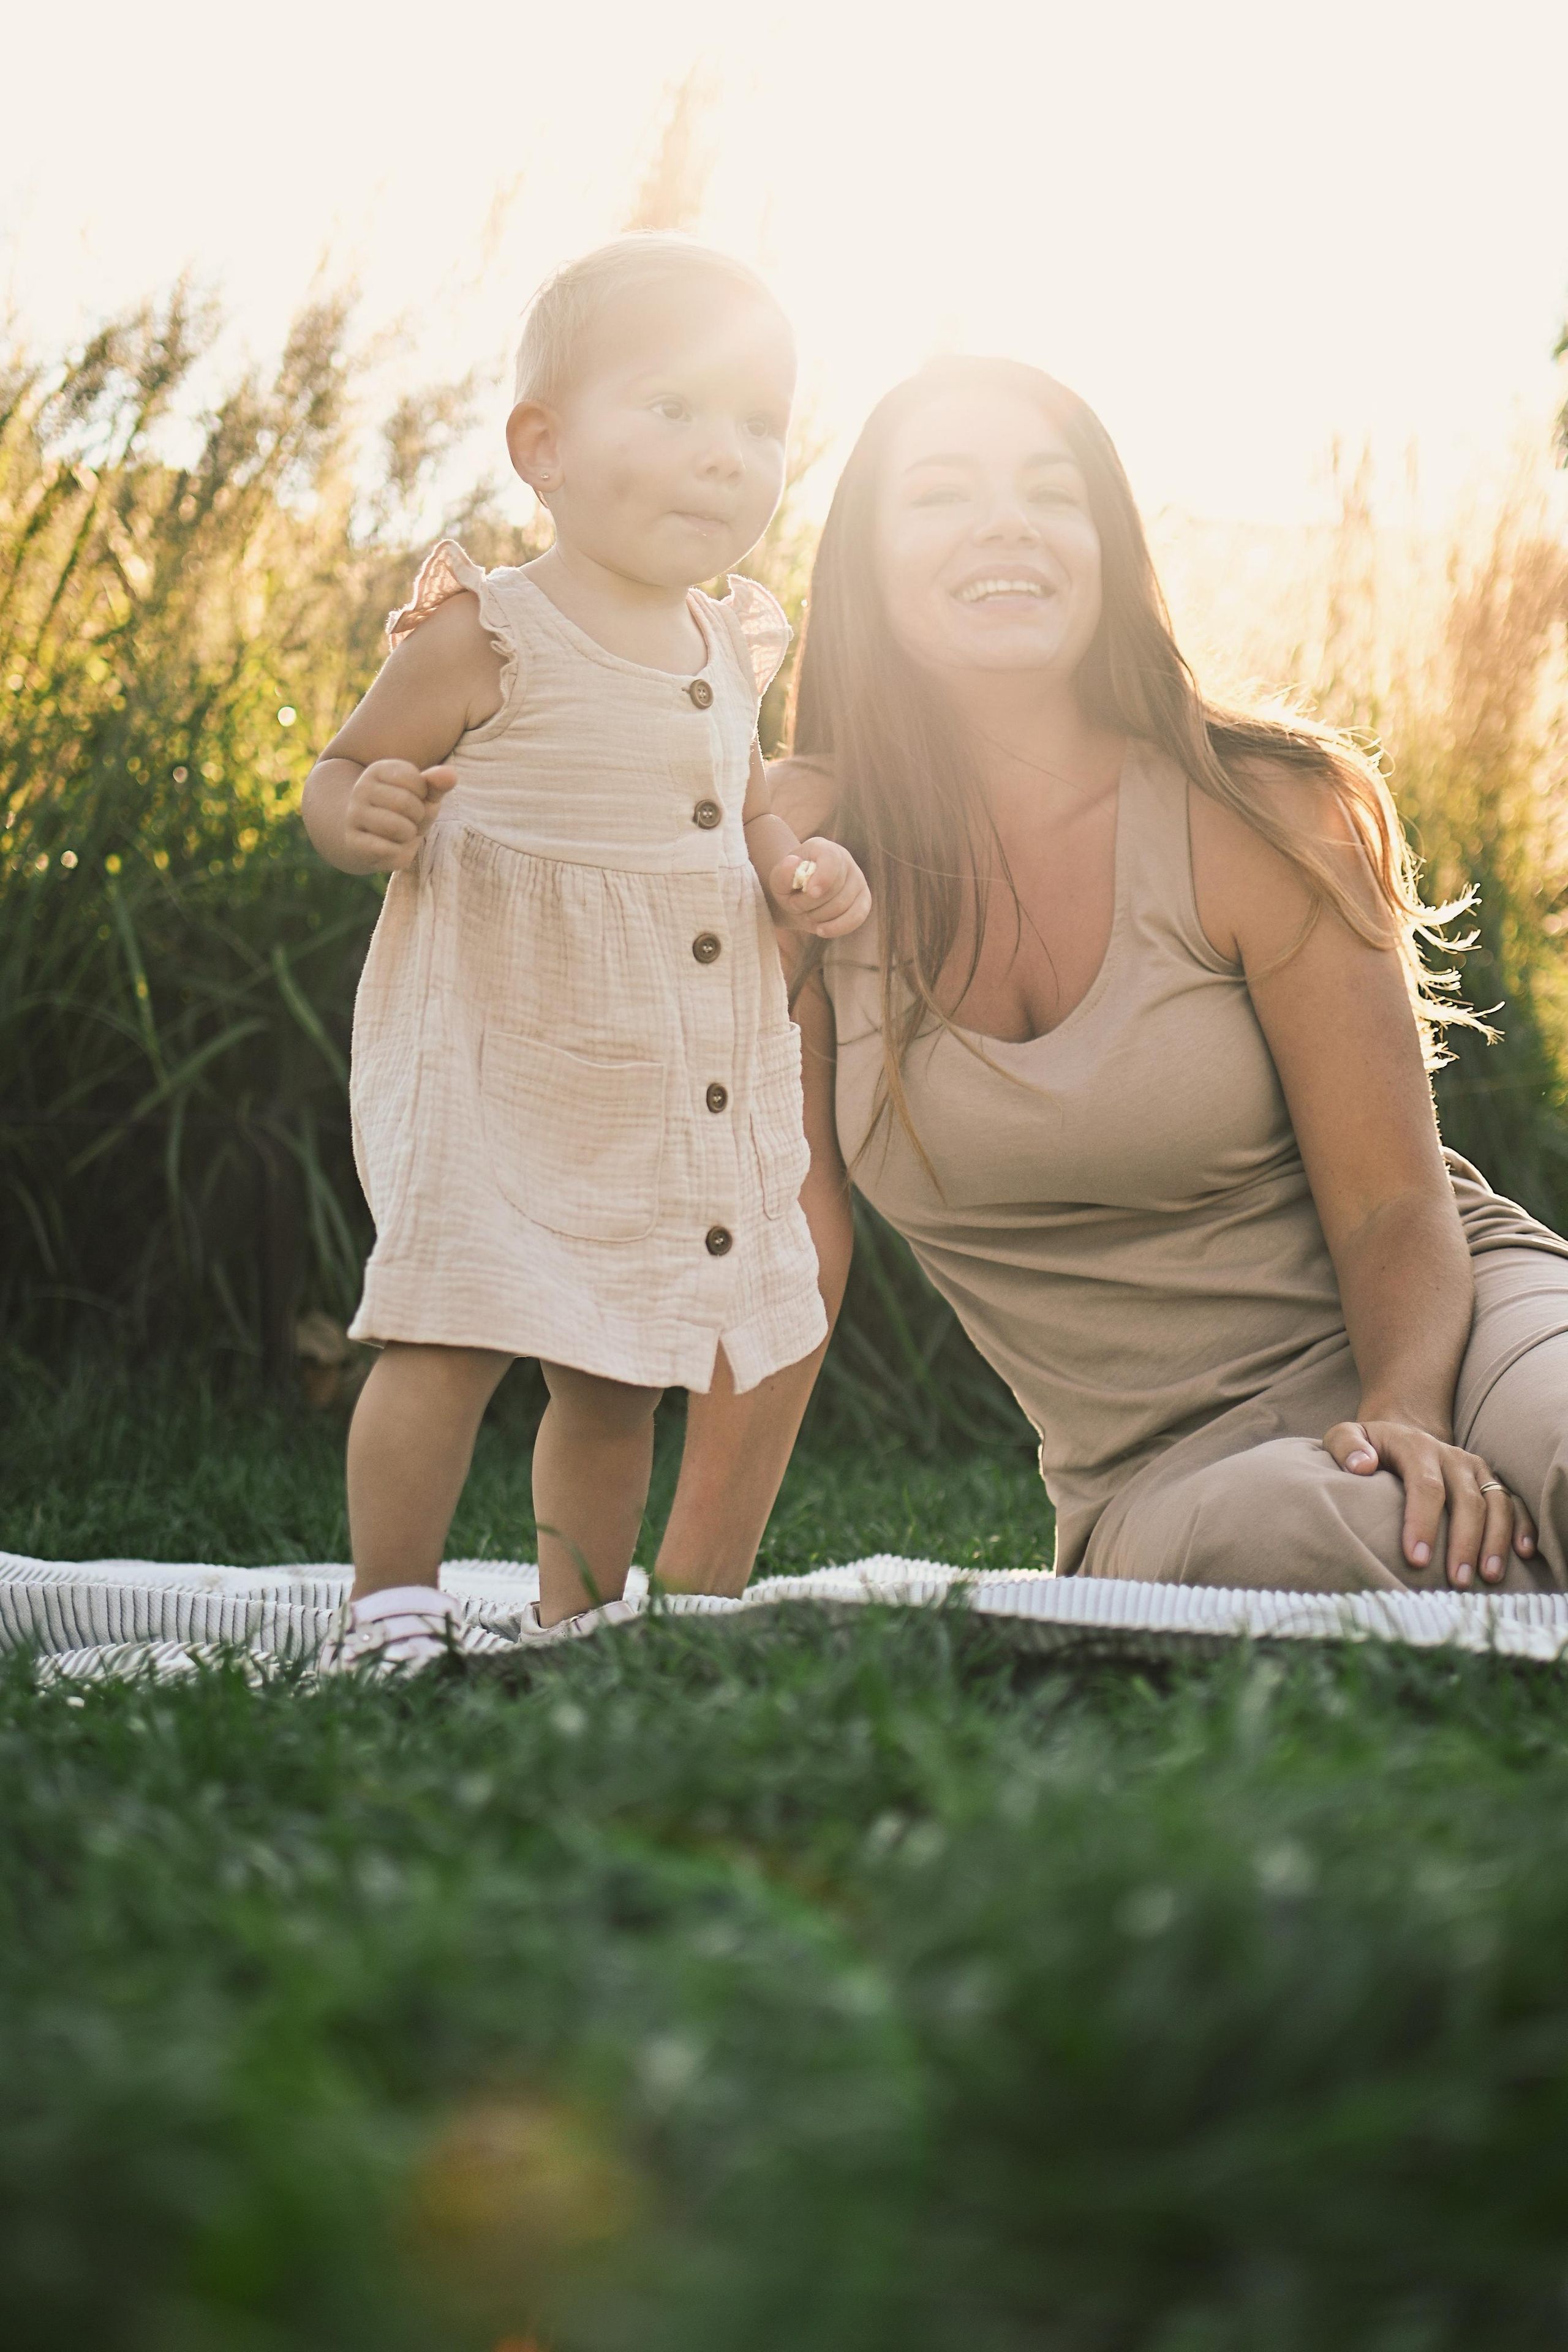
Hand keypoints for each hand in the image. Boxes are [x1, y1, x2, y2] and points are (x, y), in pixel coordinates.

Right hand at [343, 760, 456, 872]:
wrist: (368, 838)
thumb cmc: (403, 813)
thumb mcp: (422, 796)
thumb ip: (436, 784)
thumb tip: (450, 774)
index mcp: (379, 770)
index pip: (416, 781)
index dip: (423, 796)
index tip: (413, 800)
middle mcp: (362, 789)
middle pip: (405, 803)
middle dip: (417, 817)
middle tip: (408, 820)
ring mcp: (354, 815)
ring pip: (396, 827)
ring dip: (408, 835)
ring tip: (400, 834)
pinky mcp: (353, 843)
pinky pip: (389, 851)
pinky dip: (399, 853)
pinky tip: (390, 848)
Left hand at [768, 837, 871, 936]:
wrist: (800, 897)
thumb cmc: (791, 885)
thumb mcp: (779, 880)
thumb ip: (783, 872)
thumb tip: (793, 862)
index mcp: (824, 848)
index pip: (831, 859)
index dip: (823, 877)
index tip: (811, 893)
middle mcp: (845, 860)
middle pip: (835, 888)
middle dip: (810, 904)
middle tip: (794, 905)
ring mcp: (858, 880)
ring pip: (843, 905)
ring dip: (819, 917)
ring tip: (806, 913)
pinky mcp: (864, 899)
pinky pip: (857, 917)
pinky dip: (837, 927)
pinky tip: (821, 930)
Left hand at [1324, 1417, 1536, 1587]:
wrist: (1402, 1433)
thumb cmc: (1368, 1446)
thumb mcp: (1346, 1436)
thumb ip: (1346, 1446)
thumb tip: (1361, 1466)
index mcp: (1416, 1446)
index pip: (1425, 1485)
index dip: (1423, 1522)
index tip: (1417, 1560)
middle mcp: (1451, 1456)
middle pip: (1467, 1499)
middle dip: (1464, 1542)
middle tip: (1457, 1582)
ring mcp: (1475, 1469)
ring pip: (1496, 1503)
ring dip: (1496, 1540)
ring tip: (1488, 1577)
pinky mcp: (1490, 1481)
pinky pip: (1514, 1502)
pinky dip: (1523, 1526)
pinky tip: (1522, 1554)